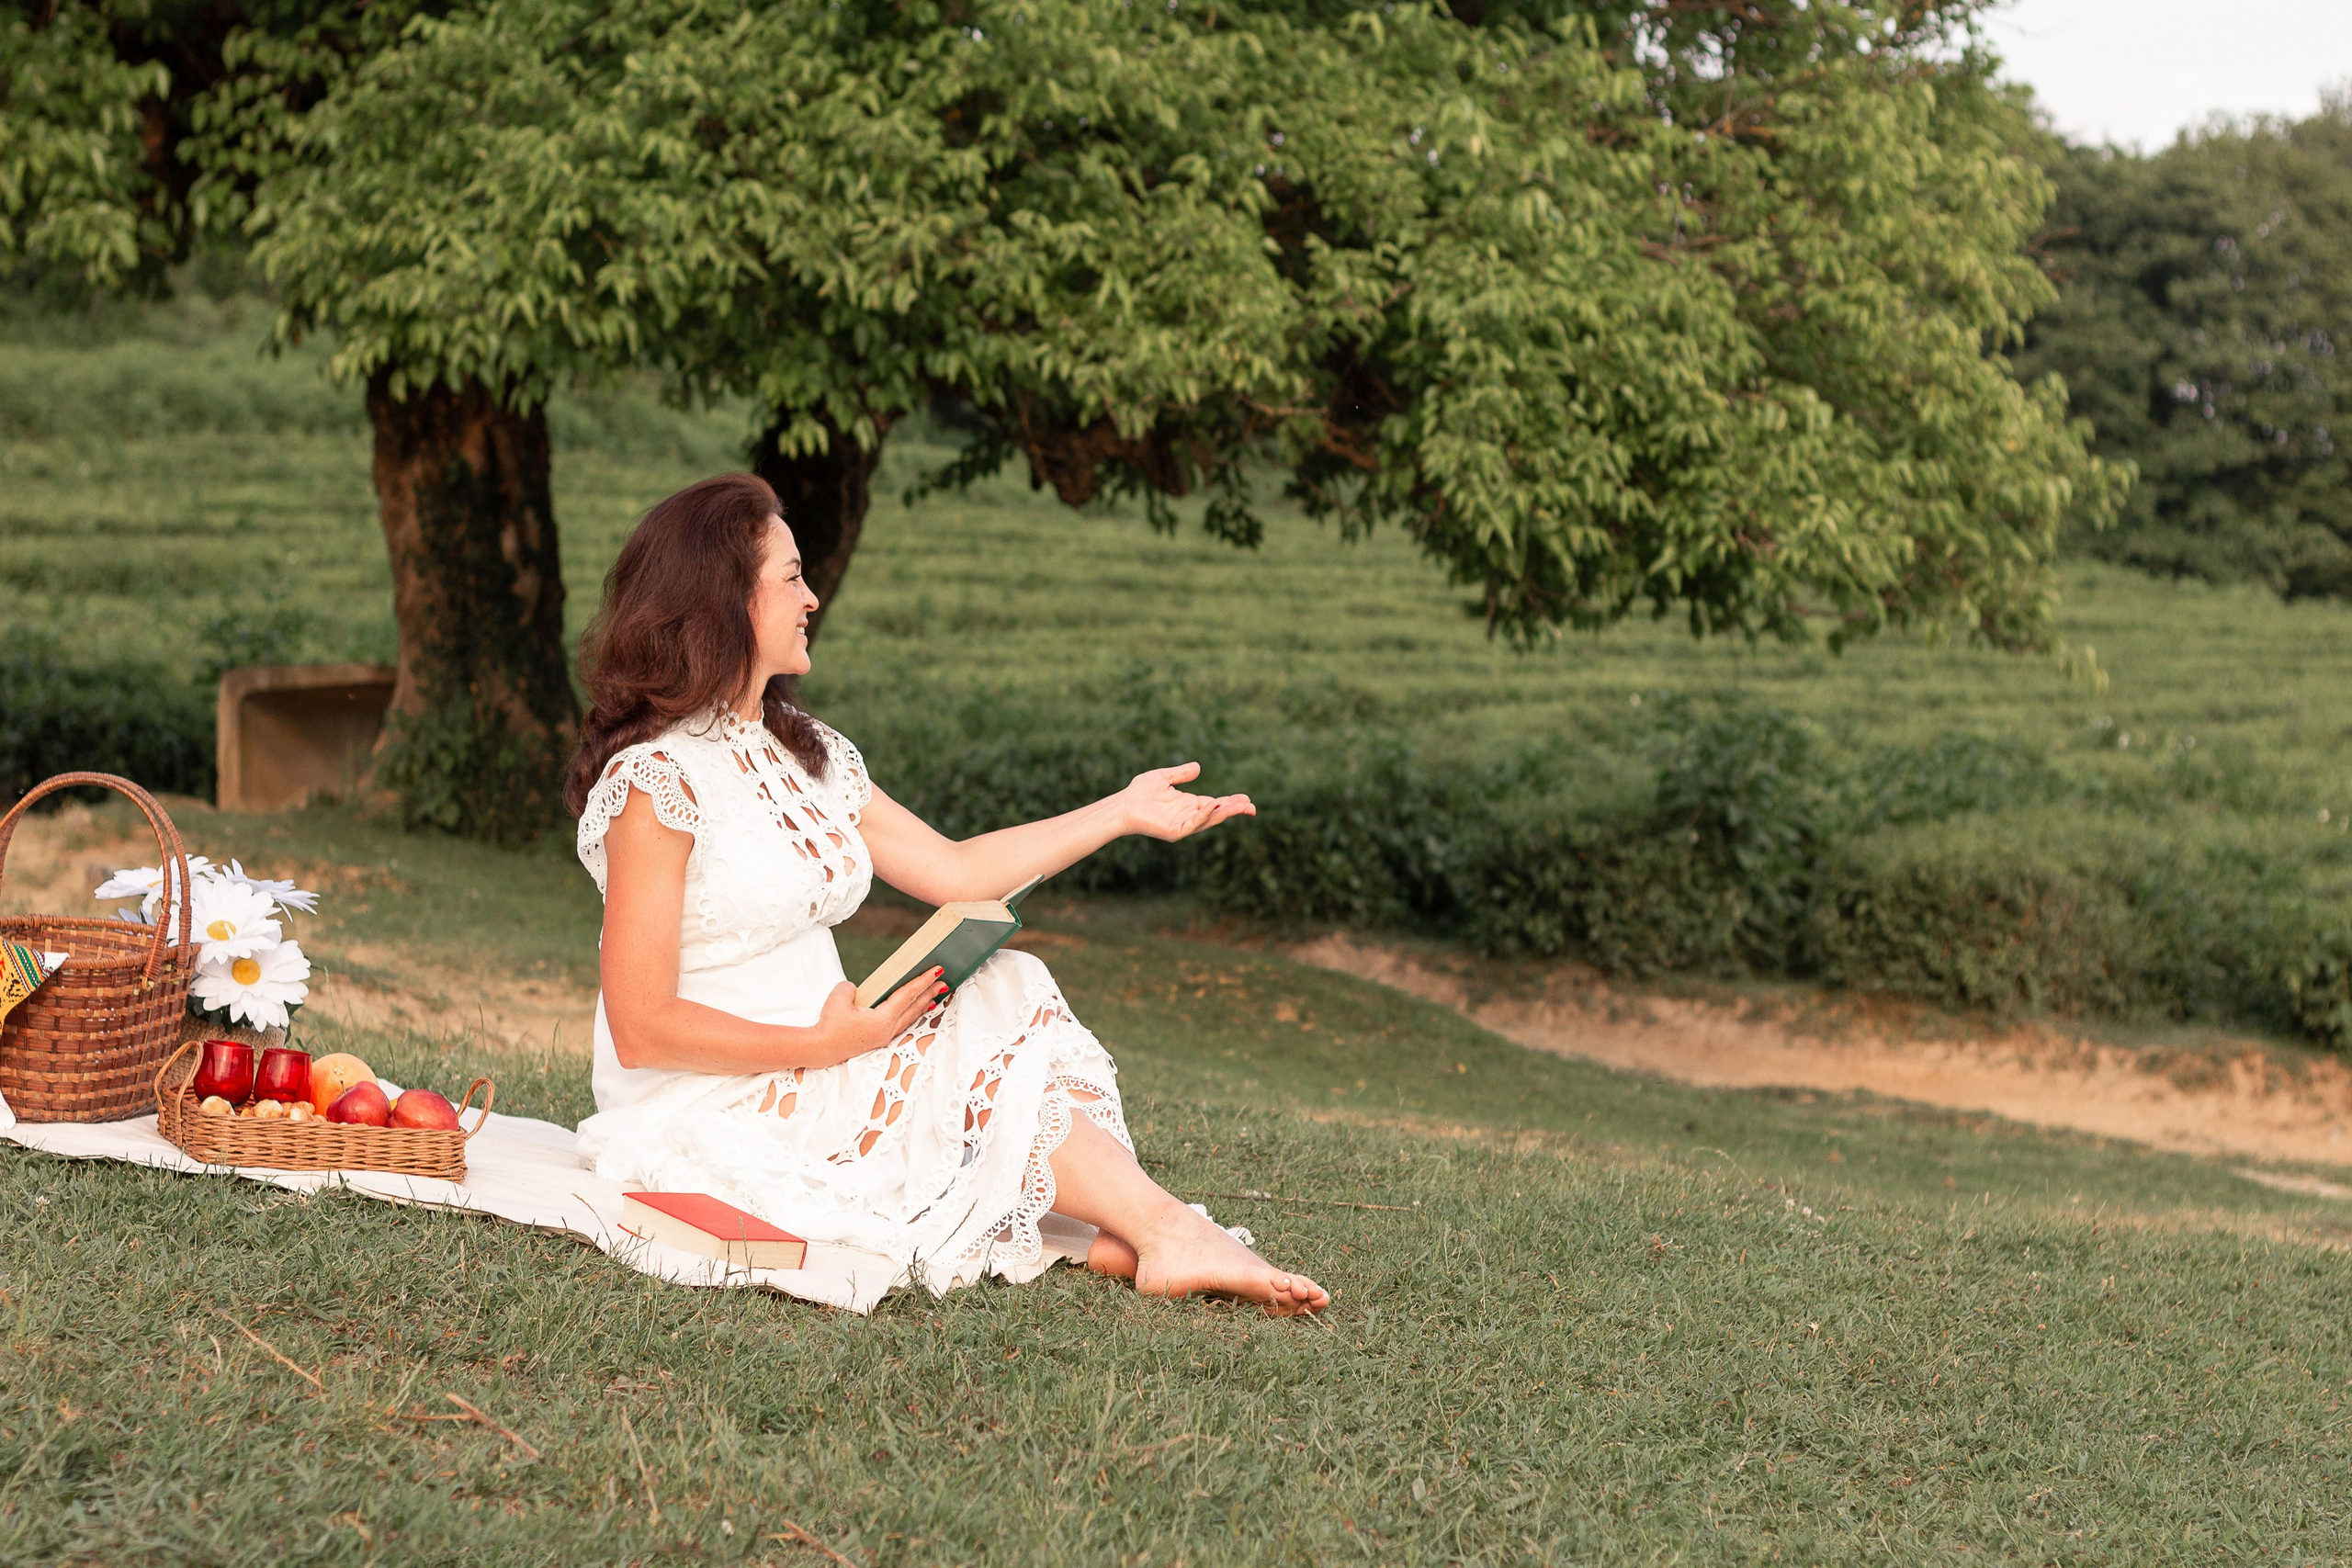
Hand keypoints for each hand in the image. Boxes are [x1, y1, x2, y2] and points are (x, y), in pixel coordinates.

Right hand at [813, 968, 944, 1064]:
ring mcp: (884, 1037)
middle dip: (930, 993)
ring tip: (935, 996)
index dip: (923, 982)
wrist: (820, 1049)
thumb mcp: (840, 996)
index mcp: (883, 1020)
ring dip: (923, 1005)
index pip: (908, 996)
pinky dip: (910, 1015)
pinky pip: (900, 1024)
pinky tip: (913, 1011)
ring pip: (909, 1018)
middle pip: (914, 1008)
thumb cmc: (829, 1025)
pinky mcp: (877, 1039)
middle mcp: (888, 1030)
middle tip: (944, 981)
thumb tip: (859, 991)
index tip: (937, 971)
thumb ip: (853, 988)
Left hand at [1119, 761, 1255, 842]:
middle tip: (1252, 808)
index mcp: (1188, 804)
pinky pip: (1194, 823)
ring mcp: (1183, 825)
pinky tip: (1215, 805)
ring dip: (1225, 813)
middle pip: (1217, 813)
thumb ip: (1181, 773)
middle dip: (1234, 810)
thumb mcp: (1164, 777)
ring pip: (1209, 819)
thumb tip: (1198, 767)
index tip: (1246, 799)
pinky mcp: (1176, 831)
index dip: (1230, 802)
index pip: (1215, 803)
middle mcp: (1189, 816)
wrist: (1123, 804)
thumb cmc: (1140, 792)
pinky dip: (1206, 814)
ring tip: (1241, 807)